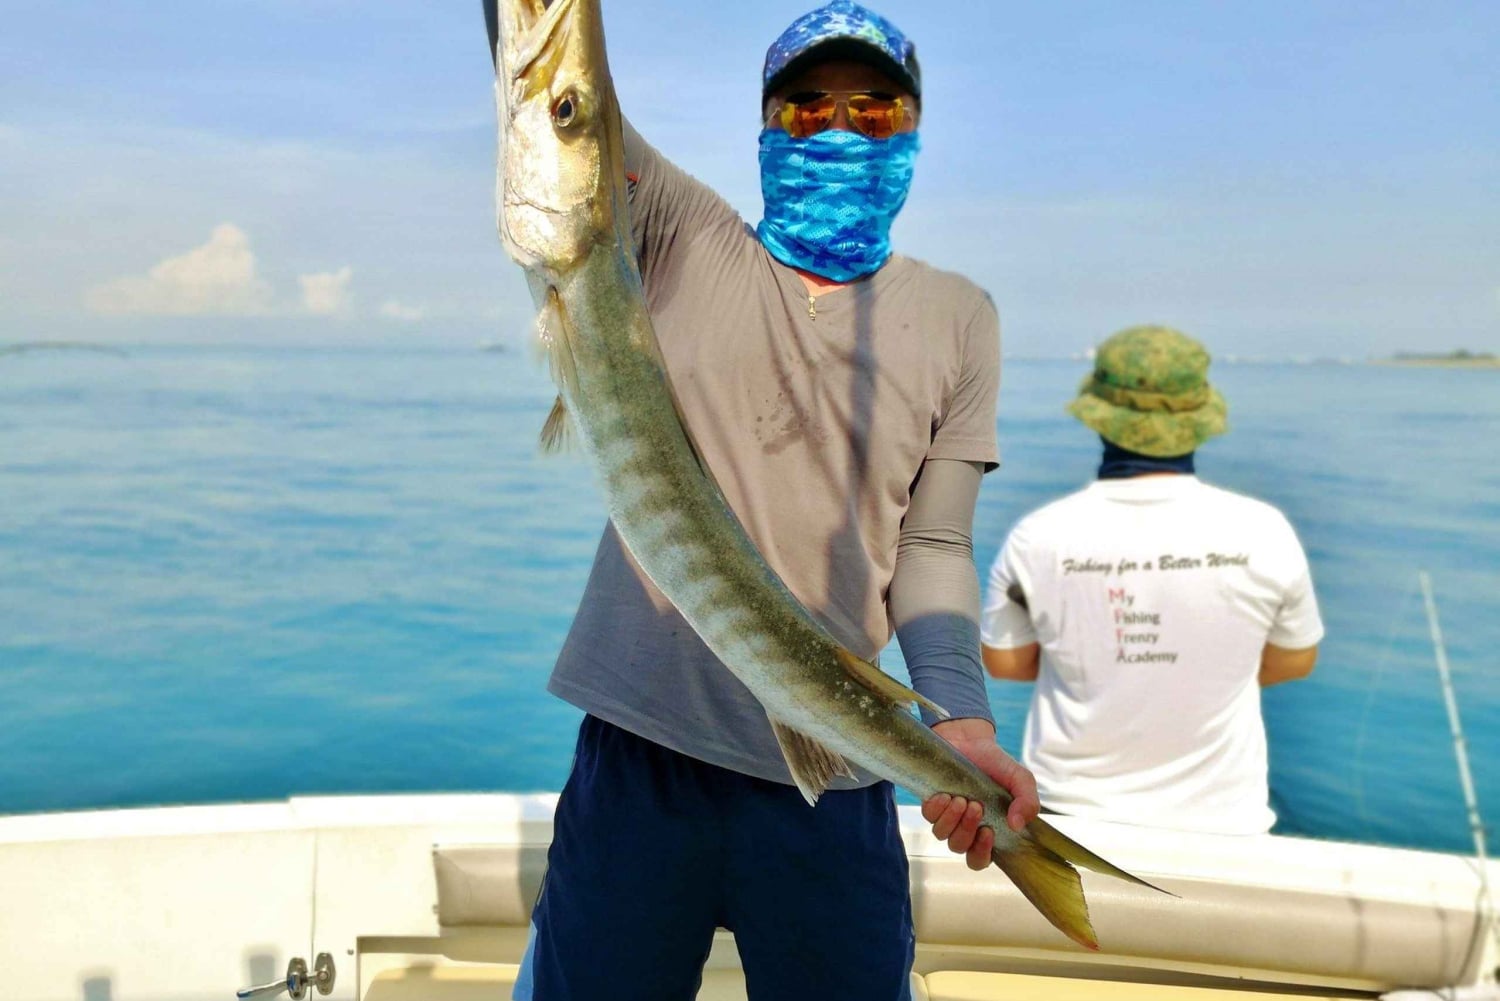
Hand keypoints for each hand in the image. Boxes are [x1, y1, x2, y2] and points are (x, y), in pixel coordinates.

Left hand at [923, 718, 1039, 870]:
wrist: (970, 738)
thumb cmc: (995, 764)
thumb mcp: (1020, 780)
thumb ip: (1028, 802)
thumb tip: (1017, 825)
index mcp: (988, 829)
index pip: (979, 859)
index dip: (981, 854)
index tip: (988, 833)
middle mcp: (965, 827)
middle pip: (959, 847)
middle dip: (966, 831)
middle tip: (976, 807)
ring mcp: (946, 815)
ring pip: (942, 835)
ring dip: (952, 819)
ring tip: (962, 799)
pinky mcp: (930, 802)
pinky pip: (928, 816)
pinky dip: (937, 808)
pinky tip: (946, 795)